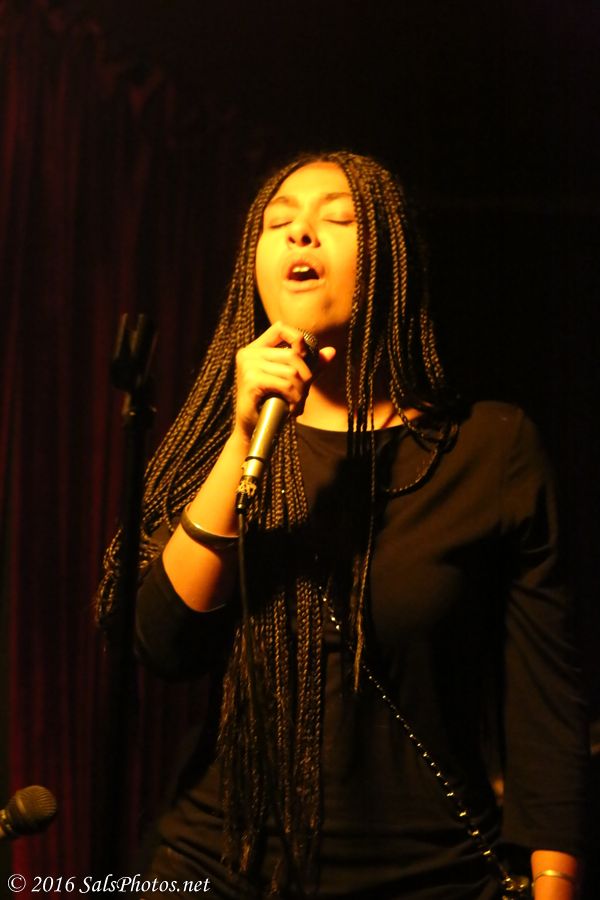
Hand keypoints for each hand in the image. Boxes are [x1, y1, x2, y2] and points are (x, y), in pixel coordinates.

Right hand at [233, 321, 334, 440]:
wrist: (253, 429)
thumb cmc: (271, 403)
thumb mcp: (292, 380)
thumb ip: (310, 365)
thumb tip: (331, 351)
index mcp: (256, 349)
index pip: (280, 328)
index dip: (298, 338)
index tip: (306, 358)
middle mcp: (249, 354)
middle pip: (292, 354)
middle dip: (305, 377)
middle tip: (303, 394)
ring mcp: (248, 366)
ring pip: (292, 371)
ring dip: (301, 391)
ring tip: (298, 403)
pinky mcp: (251, 381)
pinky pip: (285, 383)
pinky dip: (294, 397)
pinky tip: (292, 408)